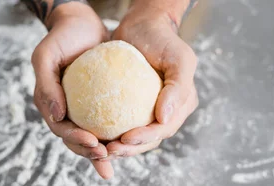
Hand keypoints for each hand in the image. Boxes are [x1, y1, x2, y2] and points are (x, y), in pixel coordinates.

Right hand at [30, 2, 113, 178]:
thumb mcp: (46, 56)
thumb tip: (56, 116)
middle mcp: (64, 110)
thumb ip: (47, 85)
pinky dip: (117, 132)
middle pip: (76, 139)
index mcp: (49, 104)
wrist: (82, 22)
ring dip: (103, 150)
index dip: (75, 139)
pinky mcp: (99, 103)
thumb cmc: (62, 36)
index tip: (93, 142)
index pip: (60, 128)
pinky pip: (109, 120)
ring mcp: (82, 108)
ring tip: (118, 157)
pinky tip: (132, 139)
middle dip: (90, 152)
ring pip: (92, 135)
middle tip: (107, 155)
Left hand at [106, 1, 198, 157]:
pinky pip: (119, 121)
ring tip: (99, 150)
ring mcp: (149, 110)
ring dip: (118, 147)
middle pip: (149, 139)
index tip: (125, 139)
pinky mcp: (131, 106)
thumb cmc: (162, 38)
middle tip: (108, 151)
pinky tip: (91, 134)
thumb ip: (178, 88)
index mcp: (182, 105)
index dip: (145, 139)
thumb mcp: (179, 58)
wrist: (143, 24)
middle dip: (129, 150)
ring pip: (134, 136)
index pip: (163, 129)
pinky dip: (108, 131)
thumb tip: (164, 118)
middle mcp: (167, 111)